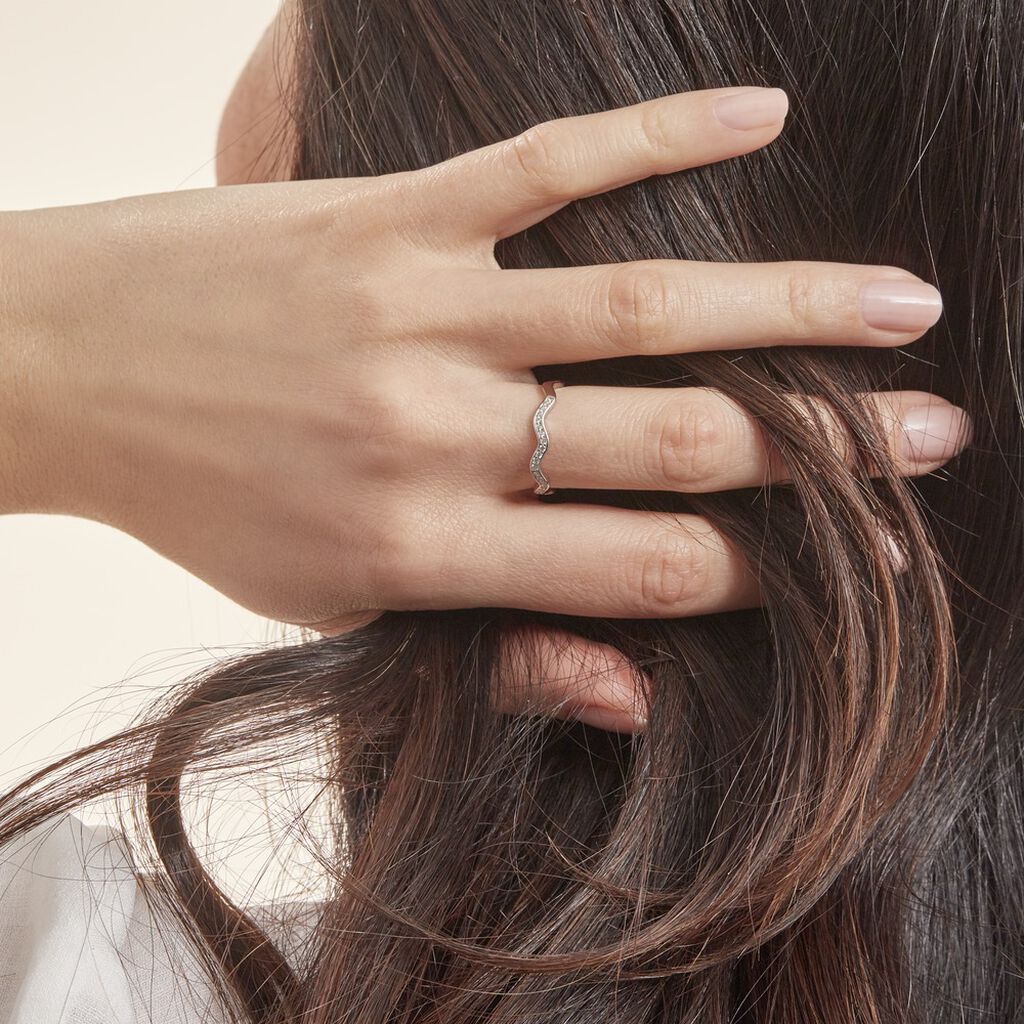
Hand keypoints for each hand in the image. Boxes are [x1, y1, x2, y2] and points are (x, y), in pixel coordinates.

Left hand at [1, 86, 968, 733]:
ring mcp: (423, 310)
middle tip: (938, 430)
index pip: (641, 569)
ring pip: (641, 305)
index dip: (764, 569)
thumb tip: (637, 695)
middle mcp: (441, 432)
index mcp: (426, 548)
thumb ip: (488, 648)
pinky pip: (548, 163)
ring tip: (905, 304)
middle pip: (675, 441)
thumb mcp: (333, 607)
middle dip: (825, 451)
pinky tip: (762, 119)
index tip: (850, 554)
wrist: (63, 369)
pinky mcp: (392, 211)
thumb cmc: (207, 496)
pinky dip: (663, 134)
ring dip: (792, 303)